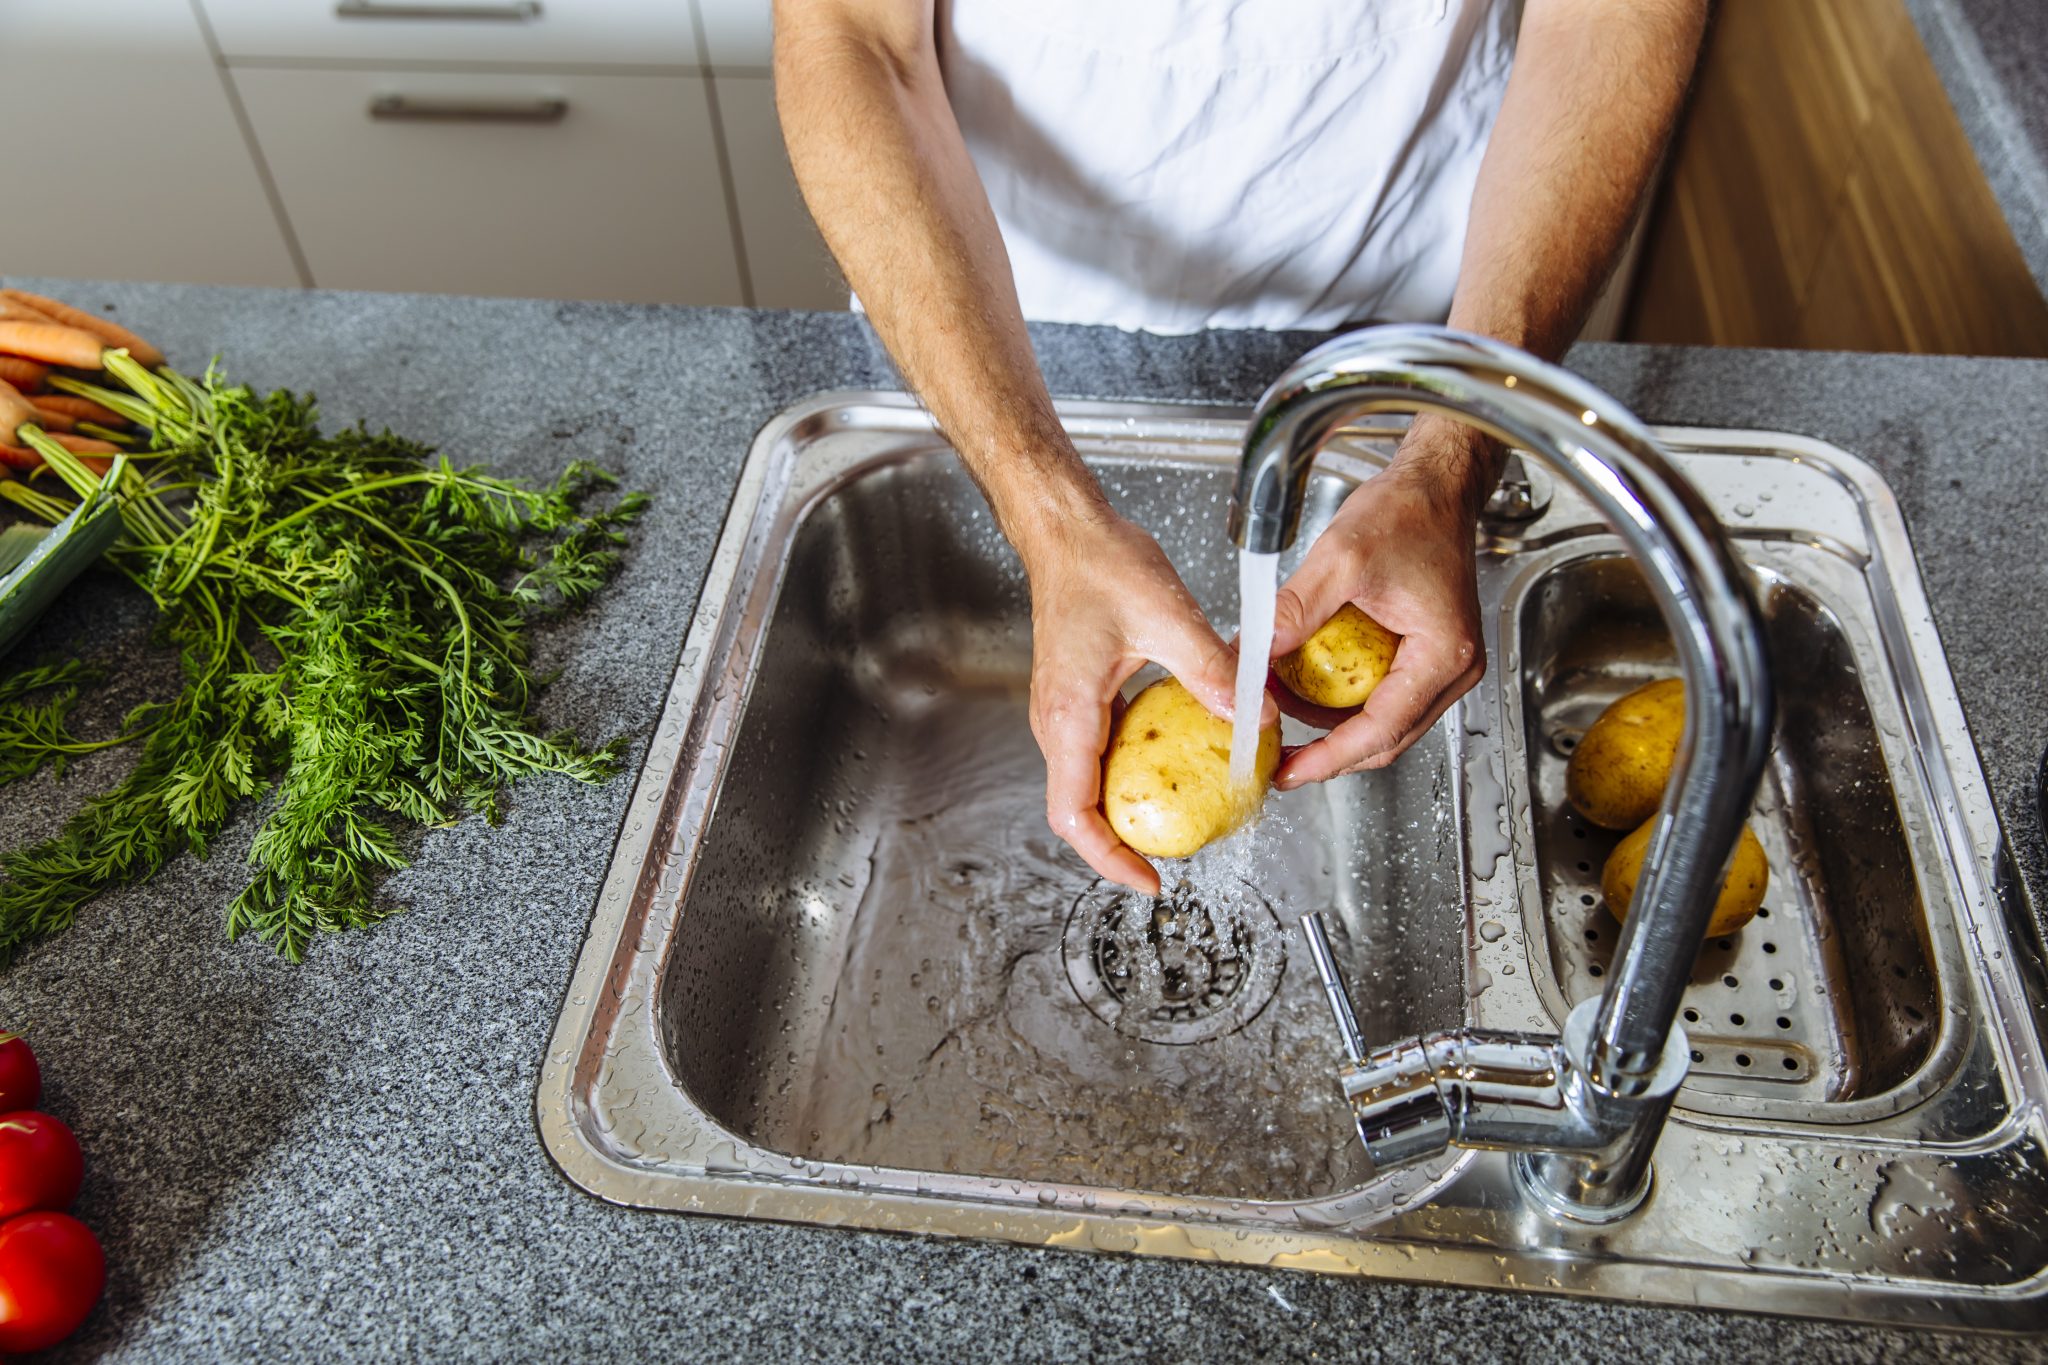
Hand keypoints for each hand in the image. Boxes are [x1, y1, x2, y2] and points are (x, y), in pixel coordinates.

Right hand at [1021, 512, 1275, 895]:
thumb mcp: (1166, 616)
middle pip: (1079, 810)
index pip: (1074, 814)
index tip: (1150, 881)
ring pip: (1089, 785)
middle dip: (1124, 844)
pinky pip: (1101, 755)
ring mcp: (1065, 712)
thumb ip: (1211, 670)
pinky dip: (1132, 775)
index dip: (1109, 859)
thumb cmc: (1097, 563)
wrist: (1067, 531)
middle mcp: (1059, 721)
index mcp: (1070, 713)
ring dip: (1128, 811)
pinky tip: (1174, 766)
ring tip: (1179, 820)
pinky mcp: (1080, 699)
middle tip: (1177, 858)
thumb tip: (1256, 716)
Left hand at [1268, 421, 1489, 789]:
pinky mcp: (1425, 653)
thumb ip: (1295, 612)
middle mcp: (1452, 668)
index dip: (1330, 758)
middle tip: (1278, 758)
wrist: (1435, 486)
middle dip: (1328, 752)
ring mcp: (1441, 663)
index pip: (1381, 730)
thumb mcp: (1340, 560)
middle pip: (1385, 738)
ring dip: (1332, 726)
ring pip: (1383, 721)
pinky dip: (1343, 700)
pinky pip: (1383, 694)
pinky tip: (1305, 689)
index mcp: (1442, 655)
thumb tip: (1250, 656)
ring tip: (1282, 716)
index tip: (1290, 771)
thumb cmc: (1408, 513)